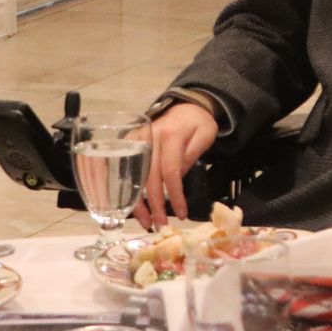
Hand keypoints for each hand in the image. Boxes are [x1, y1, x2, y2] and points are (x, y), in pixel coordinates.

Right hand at [133, 101, 217, 228]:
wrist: (185, 105)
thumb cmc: (198, 122)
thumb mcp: (205, 135)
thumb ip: (192, 155)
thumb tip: (177, 180)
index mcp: (171, 135)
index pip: (170, 170)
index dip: (175, 195)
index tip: (181, 214)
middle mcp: (149, 138)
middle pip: (149, 177)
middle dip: (154, 205)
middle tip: (159, 226)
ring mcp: (136, 141)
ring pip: (134, 177)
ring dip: (138, 203)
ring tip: (145, 222)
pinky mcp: (130, 144)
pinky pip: (126, 171)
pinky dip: (127, 190)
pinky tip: (132, 207)